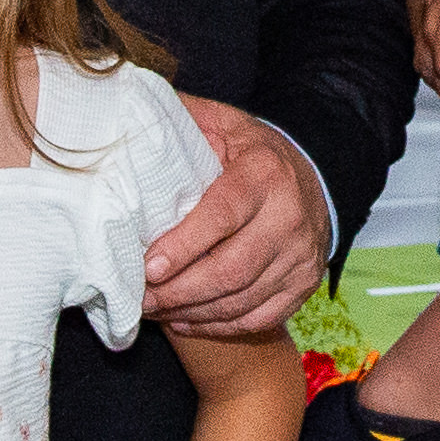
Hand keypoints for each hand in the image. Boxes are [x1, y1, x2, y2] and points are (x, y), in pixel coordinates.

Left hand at [145, 97, 328, 333]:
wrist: (317, 175)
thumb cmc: (250, 152)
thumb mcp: (221, 124)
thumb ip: (179, 120)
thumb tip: (123, 114)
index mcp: (265, 173)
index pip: (223, 214)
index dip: (184, 245)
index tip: (148, 266)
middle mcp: (291, 216)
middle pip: (233, 268)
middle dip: (180, 290)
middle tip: (140, 298)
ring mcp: (302, 256)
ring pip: (243, 299)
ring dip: (192, 311)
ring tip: (155, 310)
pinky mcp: (304, 284)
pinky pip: (259, 318)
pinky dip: (218, 326)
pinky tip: (185, 320)